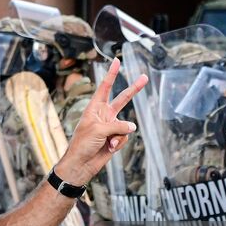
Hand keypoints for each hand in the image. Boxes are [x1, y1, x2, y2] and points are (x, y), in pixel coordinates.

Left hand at [54, 58, 146, 184]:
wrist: (81, 165)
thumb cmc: (83, 144)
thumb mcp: (98, 130)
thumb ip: (118, 126)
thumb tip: (133, 127)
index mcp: (95, 108)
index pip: (105, 87)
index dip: (111, 74)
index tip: (116, 61)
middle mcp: (104, 115)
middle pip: (122, 99)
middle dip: (134, 89)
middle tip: (144, 77)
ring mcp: (110, 127)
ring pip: (125, 125)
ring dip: (119, 135)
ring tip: (108, 143)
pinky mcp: (115, 139)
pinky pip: (125, 136)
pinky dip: (119, 143)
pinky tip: (110, 149)